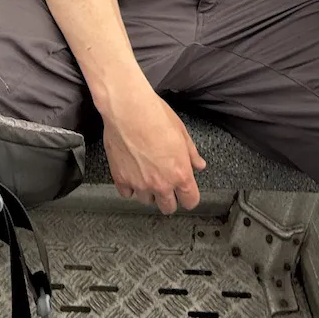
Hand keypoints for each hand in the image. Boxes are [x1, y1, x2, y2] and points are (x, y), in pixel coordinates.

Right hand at [101, 89, 205, 213]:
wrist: (128, 109)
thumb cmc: (156, 116)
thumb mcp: (182, 133)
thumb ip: (191, 154)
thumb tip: (198, 165)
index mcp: (180, 174)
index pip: (190, 201)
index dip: (189, 197)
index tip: (186, 192)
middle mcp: (160, 184)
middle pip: (168, 207)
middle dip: (169, 198)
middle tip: (166, 183)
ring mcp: (139, 183)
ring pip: (147, 200)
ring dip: (149, 191)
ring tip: (147, 174)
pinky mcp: (120, 178)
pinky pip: (127, 193)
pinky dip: (130, 187)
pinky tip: (132, 174)